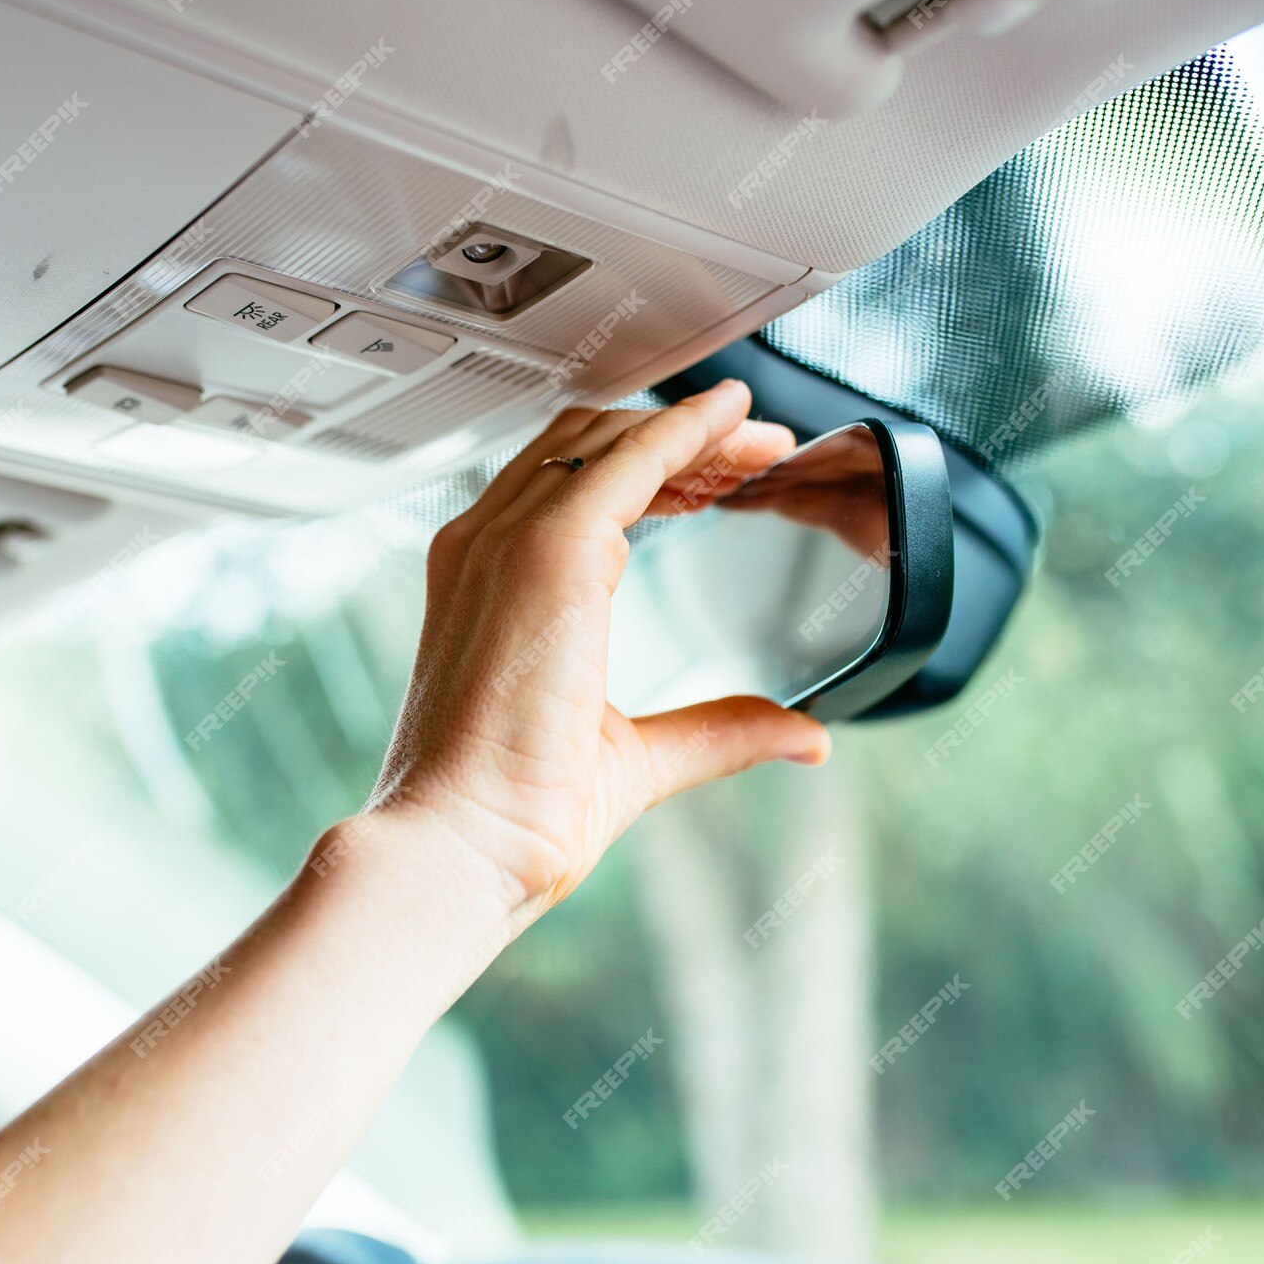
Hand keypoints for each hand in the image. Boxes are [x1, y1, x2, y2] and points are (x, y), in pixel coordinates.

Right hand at [363, 380, 832, 921]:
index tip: (717, 478)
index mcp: (487, 585)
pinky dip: (686, 430)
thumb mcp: (636, 755)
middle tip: (755, 451)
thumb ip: (717, 730)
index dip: (648, 468)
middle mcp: (487, 547)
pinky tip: (734, 421)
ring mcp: (508, 540)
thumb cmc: (514, 812)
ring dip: (692, 431)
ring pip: (609, 441)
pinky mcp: (547, 549)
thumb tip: (802, 735)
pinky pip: (630, 459)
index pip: (567, 488)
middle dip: (674, 438)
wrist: (461, 842)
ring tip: (760, 440)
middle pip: (587, 448)